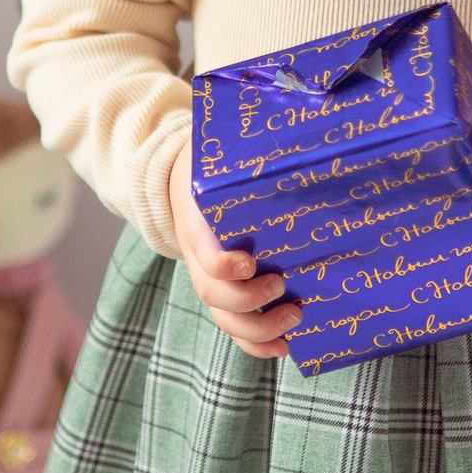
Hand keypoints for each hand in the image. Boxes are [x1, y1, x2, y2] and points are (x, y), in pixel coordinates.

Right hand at [168, 143, 297, 357]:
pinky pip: (234, 328)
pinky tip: (284, 348)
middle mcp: (198, 258)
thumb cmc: (209, 168)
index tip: (250, 263)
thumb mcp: (215, 154)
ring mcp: (209, 280)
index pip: (203, 253)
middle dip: (249, 301)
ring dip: (258, 329)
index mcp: (197, 223)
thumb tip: (294, 124)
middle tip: (282, 289)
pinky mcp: (224, 294)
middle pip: (213, 293)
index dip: (223, 264)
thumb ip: (243, 148)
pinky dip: (256, 346)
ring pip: (224, 318)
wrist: (177, 184)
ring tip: (294, 321)